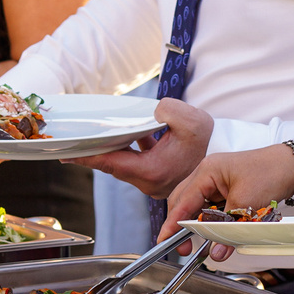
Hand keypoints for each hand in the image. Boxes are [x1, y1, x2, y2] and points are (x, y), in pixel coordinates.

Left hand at [72, 98, 213, 200]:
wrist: (225, 155)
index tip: (68, 155)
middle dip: (92, 155)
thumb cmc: (210, 141)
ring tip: (92, 140)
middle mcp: (150, 182)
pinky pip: (135, 164)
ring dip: (110, 152)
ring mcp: (153, 183)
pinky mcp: (157, 178)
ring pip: (123, 166)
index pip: (112, 163)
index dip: (87, 157)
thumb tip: (153, 112)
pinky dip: (127, 151)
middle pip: (113, 166)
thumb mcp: (191, 119)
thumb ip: (167, 110)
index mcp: (154, 170)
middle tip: (70, 147)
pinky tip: (127, 137)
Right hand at [159, 140, 293, 247]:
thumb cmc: (271, 172)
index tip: (164, 241)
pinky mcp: (227, 188)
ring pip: (198, 207)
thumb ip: (228, 229)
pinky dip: (213, 220)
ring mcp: (216, 180)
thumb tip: (217, 252)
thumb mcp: (247, 204)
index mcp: (206, 171)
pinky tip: (220, 230)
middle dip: (182, 226)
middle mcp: (207, 174)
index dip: (172, 224)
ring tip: (206, 240)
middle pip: (184, 203)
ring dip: (200, 224)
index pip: (181, 202)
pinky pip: (212, 207)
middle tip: (184, 248)